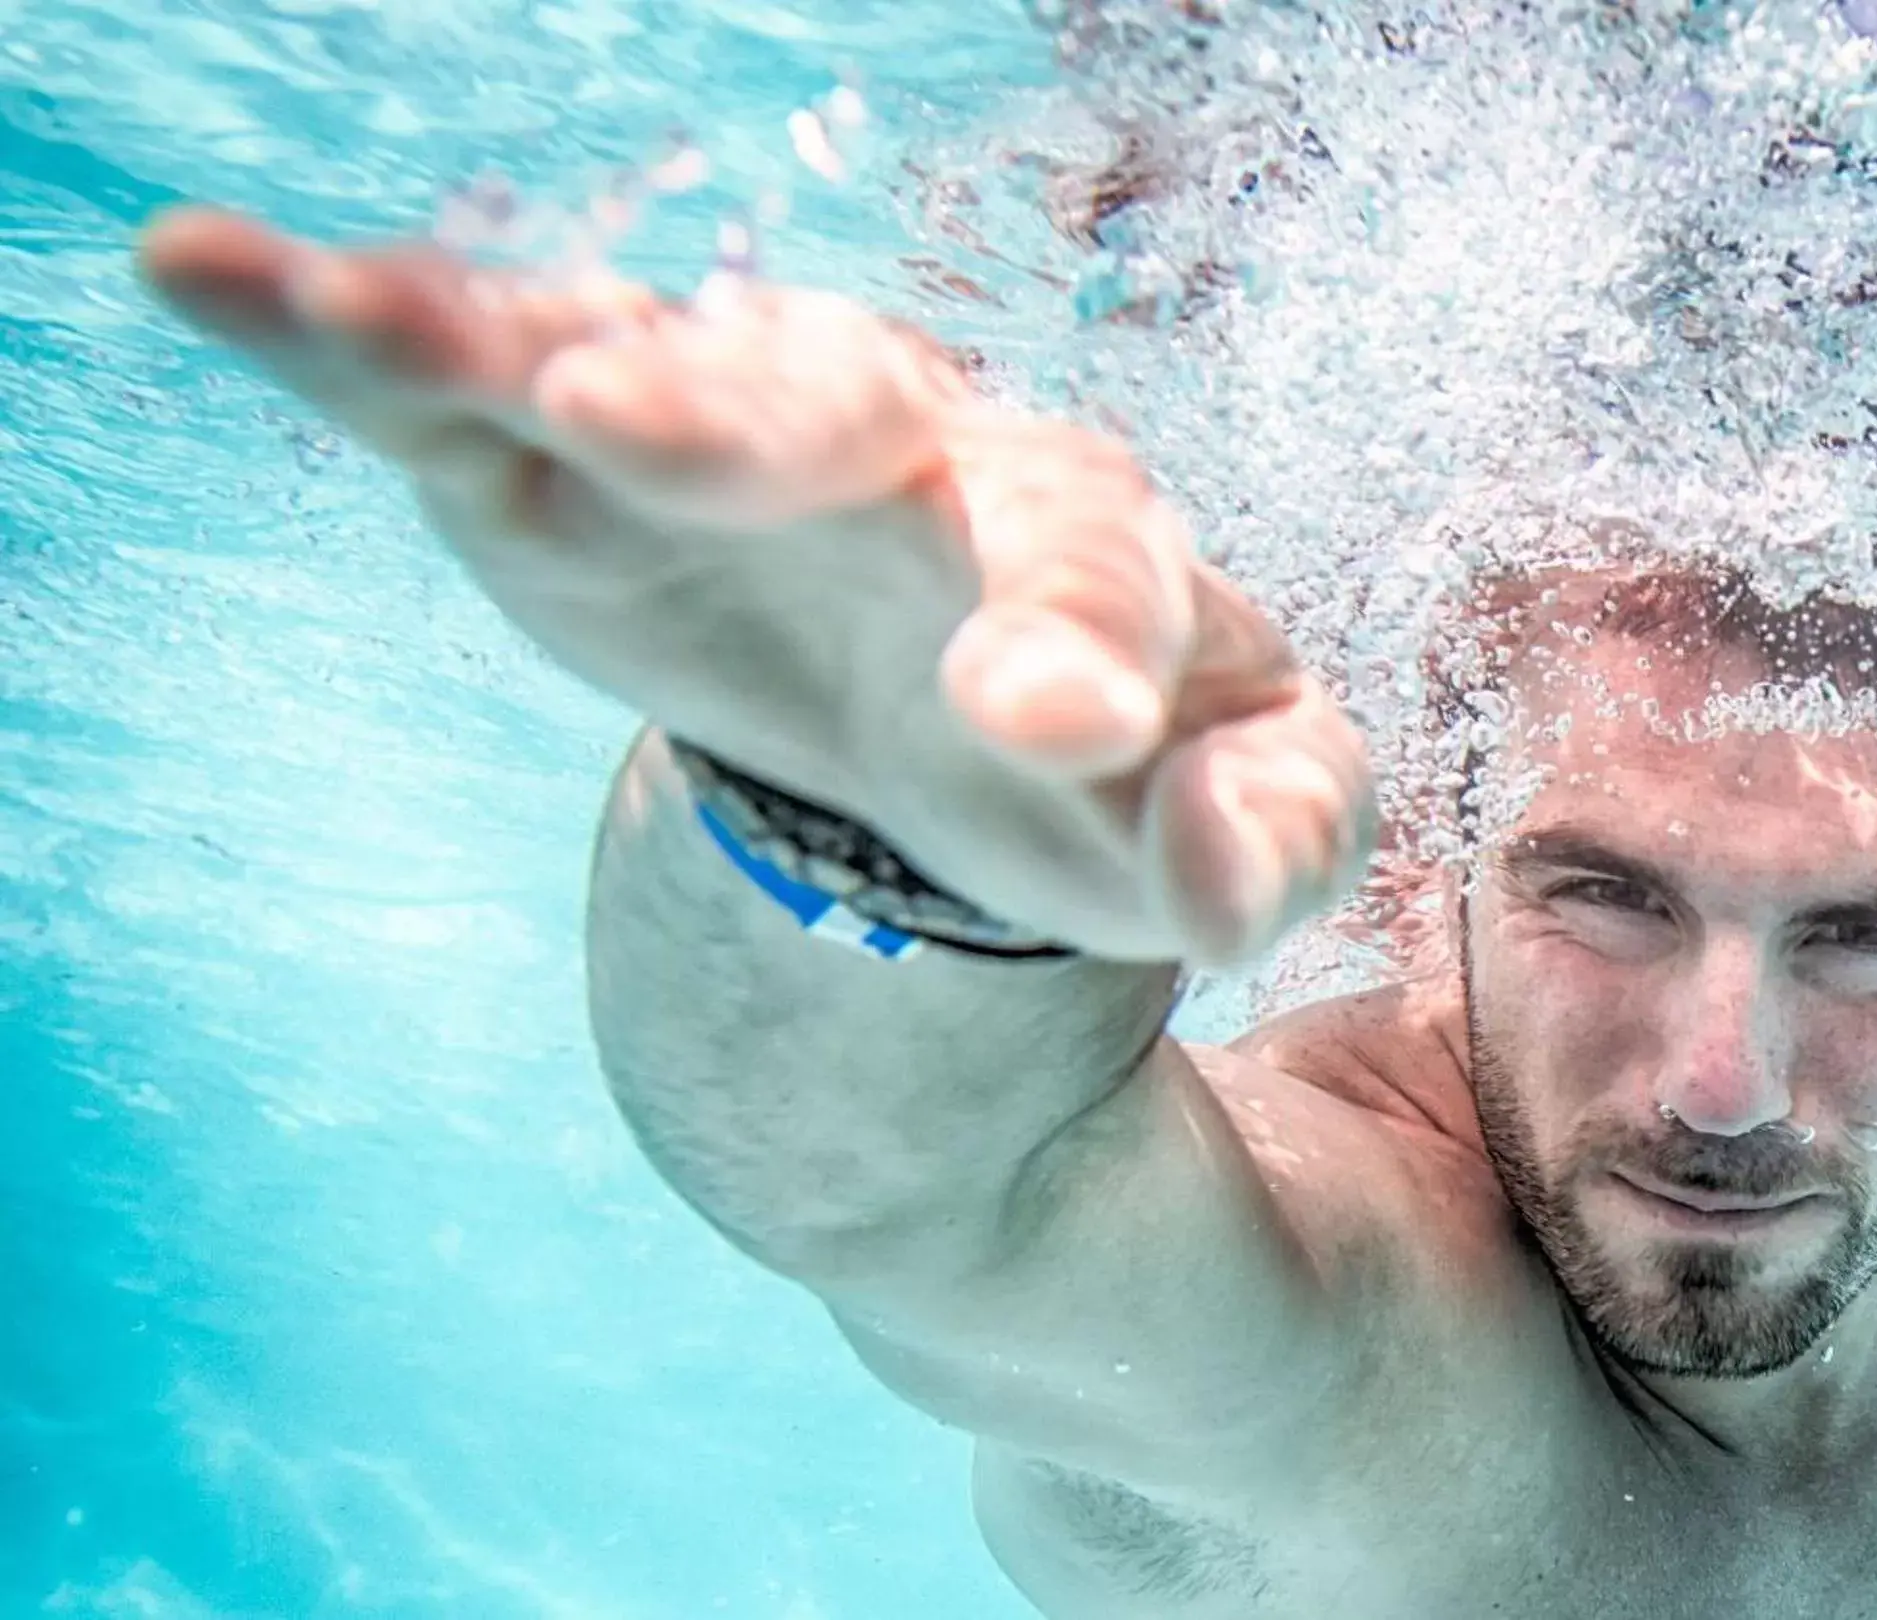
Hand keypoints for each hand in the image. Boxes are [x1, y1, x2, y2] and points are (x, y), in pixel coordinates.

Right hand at [137, 208, 1371, 964]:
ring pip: (630, 354)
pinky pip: (469, 364)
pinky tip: (217, 277)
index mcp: (1084, 551)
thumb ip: (1258, 845)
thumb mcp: (1205, 826)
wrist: (955, 726)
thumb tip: (1226, 890)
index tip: (1043, 724)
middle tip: (641, 431)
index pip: (1094, 566)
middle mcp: (913, 456)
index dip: (1071, 636)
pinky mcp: (577, 461)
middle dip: (750, 422)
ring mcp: (743, 442)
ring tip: (381, 331)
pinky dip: (348, 322)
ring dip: (514, 336)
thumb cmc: (1096, 775)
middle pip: (842, 407)